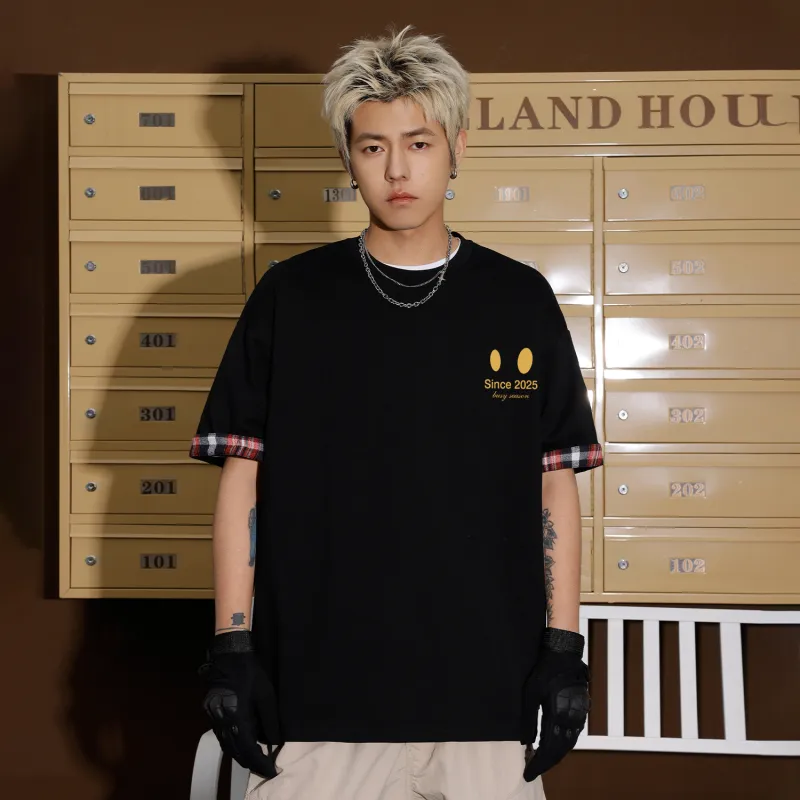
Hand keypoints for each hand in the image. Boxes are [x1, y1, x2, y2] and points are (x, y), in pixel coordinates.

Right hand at [198, 630, 283, 778]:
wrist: (229, 655)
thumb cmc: (250, 672)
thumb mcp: (266, 695)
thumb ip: (271, 720)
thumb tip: (274, 742)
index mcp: (236, 717)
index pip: (248, 749)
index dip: (260, 762)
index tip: (271, 770)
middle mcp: (221, 721)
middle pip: (235, 751)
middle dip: (251, 762)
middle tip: (266, 768)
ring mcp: (214, 717)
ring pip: (227, 745)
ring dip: (242, 754)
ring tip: (258, 759)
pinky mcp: (211, 713)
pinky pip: (223, 735)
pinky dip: (234, 743)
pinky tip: (245, 743)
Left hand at [520, 630, 589, 781]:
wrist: (564, 655)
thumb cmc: (544, 672)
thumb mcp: (530, 694)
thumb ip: (529, 720)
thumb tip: (526, 742)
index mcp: (558, 716)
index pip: (549, 749)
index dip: (539, 763)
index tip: (528, 772)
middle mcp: (572, 719)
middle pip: (560, 750)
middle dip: (546, 763)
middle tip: (532, 770)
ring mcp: (579, 715)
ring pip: (568, 744)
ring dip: (555, 755)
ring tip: (541, 760)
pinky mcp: (581, 710)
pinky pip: (573, 734)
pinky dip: (563, 744)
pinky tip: (554, 745)